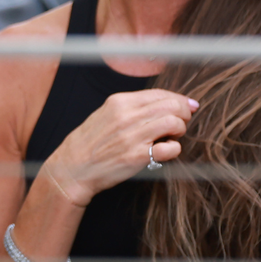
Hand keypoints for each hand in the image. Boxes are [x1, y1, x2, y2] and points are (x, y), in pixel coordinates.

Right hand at [43, 88, 197, 206]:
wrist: (72, 168)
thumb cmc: (90, 142)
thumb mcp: (105, 114)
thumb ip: (132, 107)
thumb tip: (165, 103)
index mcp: (120, 102)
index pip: (160, 94)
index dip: (179, 99)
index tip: (188, 106)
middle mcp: (127, 116)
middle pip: (172, 106)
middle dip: (183, 114)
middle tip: (181, 123)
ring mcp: (133, 136)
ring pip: (174, 123)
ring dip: (180, 130)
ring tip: (171, 137)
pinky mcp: (137, 157)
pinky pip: (170, 148)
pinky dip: (174, 149)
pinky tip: (165, 150)